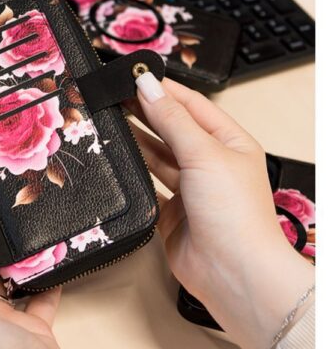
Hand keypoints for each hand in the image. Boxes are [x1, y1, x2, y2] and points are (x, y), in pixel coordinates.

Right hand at [126, 73, 313, 348]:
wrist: (232, 273)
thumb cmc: (235, 213)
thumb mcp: (204, 153)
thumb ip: (172, 119)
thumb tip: (148, 85)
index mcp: (229, 142)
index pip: (192, 104)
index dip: (164, 88)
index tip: (136, 76)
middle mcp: (211, 163)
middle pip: (173, 128)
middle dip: (147, 111)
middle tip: (116, 96)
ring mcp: (191, 188)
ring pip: (159, 155)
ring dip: (138, 138)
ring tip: (112, 119)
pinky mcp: (172, 211)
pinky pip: (150, 183)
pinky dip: (135, 170)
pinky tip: (120, 156)